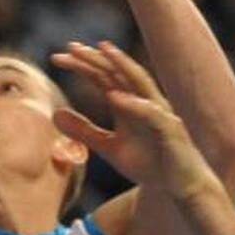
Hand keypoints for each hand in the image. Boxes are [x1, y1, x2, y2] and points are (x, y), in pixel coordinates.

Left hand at [50, 42, 213, 198]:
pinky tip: (114, 97)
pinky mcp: (171, 130)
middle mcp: (144, 101)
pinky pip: (152, 113)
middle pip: (118, 72)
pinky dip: (133, 104)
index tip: (56, 58)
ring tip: (101, 50)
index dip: (81, 65)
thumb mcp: (108, 147)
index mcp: (128, 103)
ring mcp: (159, 113)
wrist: (180, 187)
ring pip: (140, 82)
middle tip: (70, 47)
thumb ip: (83, 131)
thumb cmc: (148, 164)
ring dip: (121, 65)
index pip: (103, 76)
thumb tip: (54, 114)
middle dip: (95, 57)